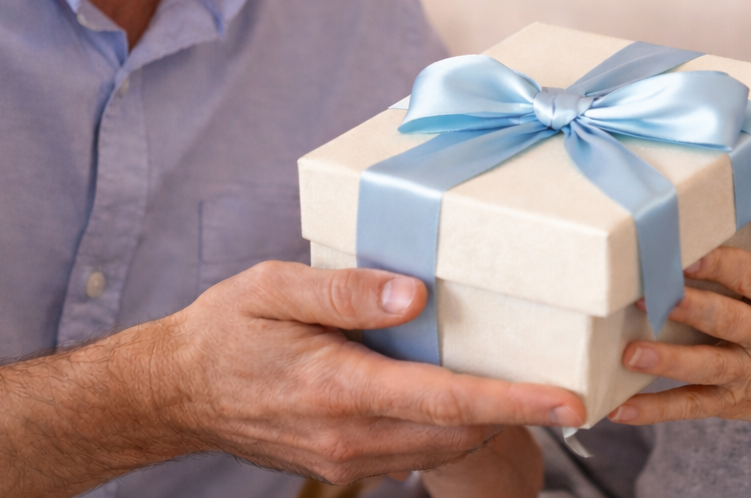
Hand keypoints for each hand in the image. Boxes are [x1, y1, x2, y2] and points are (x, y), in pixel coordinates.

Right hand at [0, 262, 582, 496]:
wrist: (175, 390)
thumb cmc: (226, 329)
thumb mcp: (275, 288)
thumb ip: (345, 292)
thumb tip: (414, 294)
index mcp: (338, 387)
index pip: (446, 400)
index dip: (514, 400)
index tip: (569, 400)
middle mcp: (349, 436)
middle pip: (458, 431)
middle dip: (520, 410)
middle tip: (575, 381)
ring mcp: (347, 459)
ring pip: (442, 447)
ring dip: (488, 420)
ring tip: (533, 381)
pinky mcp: (345, 463)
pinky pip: (415, 451)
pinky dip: (451, 427)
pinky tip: (467, 391)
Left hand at [607, 170, 750, 497]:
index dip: (720, 262)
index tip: (685, 247)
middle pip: (727, 320)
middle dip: (686, 305)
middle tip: (645, 290)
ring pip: (708, 368)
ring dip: (668, 361)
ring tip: (631, 352)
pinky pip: (700, 407)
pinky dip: (661, 409)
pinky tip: (621, 407)